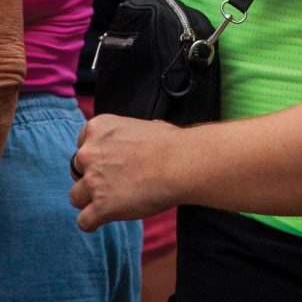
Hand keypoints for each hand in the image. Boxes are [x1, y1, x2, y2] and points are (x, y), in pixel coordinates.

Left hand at [69, 115, 180, 231]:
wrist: (181, 163)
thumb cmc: (169, 143)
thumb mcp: (142, 125)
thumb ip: (125, 136)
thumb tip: (131, 141)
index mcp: (98, 127)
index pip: (82, 145)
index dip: (97, 157)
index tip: (112, 163)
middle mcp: (89, 152)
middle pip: (76, 172)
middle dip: (92, 178)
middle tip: (117, 182)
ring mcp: (93, 180)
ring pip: (76, 197)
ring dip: (92, 200)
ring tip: (117, 200)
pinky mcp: (101, 206)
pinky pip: (84, 221)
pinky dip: (96, 221)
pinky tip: (111, 216)